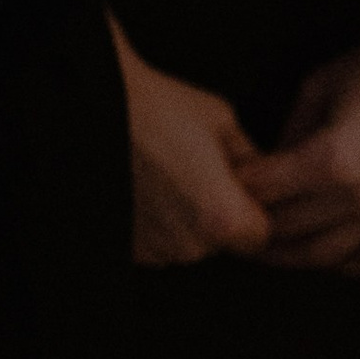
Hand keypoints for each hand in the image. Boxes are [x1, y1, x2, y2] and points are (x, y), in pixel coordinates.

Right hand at [113, 20, 269, 263]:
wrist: (99, 107)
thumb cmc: (161, 108)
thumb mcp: (224, 123)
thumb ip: (251, 160)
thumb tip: (260, 177)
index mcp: (223, 219)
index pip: (260, 236)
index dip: (254, 209)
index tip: (239, 186)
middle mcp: (189, 246)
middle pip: (222, 243)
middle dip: (219, 214)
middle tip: (199, 171)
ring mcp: (155, 251)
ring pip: (188, 244)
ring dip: (187, 220)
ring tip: (169, 174)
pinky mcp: (129, 249)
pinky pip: (158, 242)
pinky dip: (157, 221)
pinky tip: (149, 186)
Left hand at [237, 4, 359, 272]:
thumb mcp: (322, 85)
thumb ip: (291, 131)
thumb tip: (271, 164)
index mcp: (333, 160)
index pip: (264, 193)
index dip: (236, 190)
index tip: (219, 186)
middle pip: (288, 232)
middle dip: (253, 229)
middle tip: (231, 223)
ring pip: (326, 258)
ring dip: (290, 254)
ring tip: (266, 244)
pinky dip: (337, 260)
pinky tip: (318, 249)